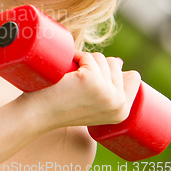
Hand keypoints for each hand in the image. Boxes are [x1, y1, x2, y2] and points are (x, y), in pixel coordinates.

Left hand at [25, 52, 141, 128]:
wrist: (36, 114)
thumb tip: (120, 62)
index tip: (91, 81)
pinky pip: (87, 57)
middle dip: (93, 65)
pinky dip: (75, 57)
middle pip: (114, 64)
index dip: (112, 71)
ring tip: (69, 79)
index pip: (133, 78)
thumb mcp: (92, 103)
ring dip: (83, 61)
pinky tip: (65, 74)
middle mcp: (120, 105)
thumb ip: (108, 89)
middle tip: (75, 82)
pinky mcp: (92, 81)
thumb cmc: (59, 106)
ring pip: (101, 58)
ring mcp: (107, 93)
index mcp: (123, 112)